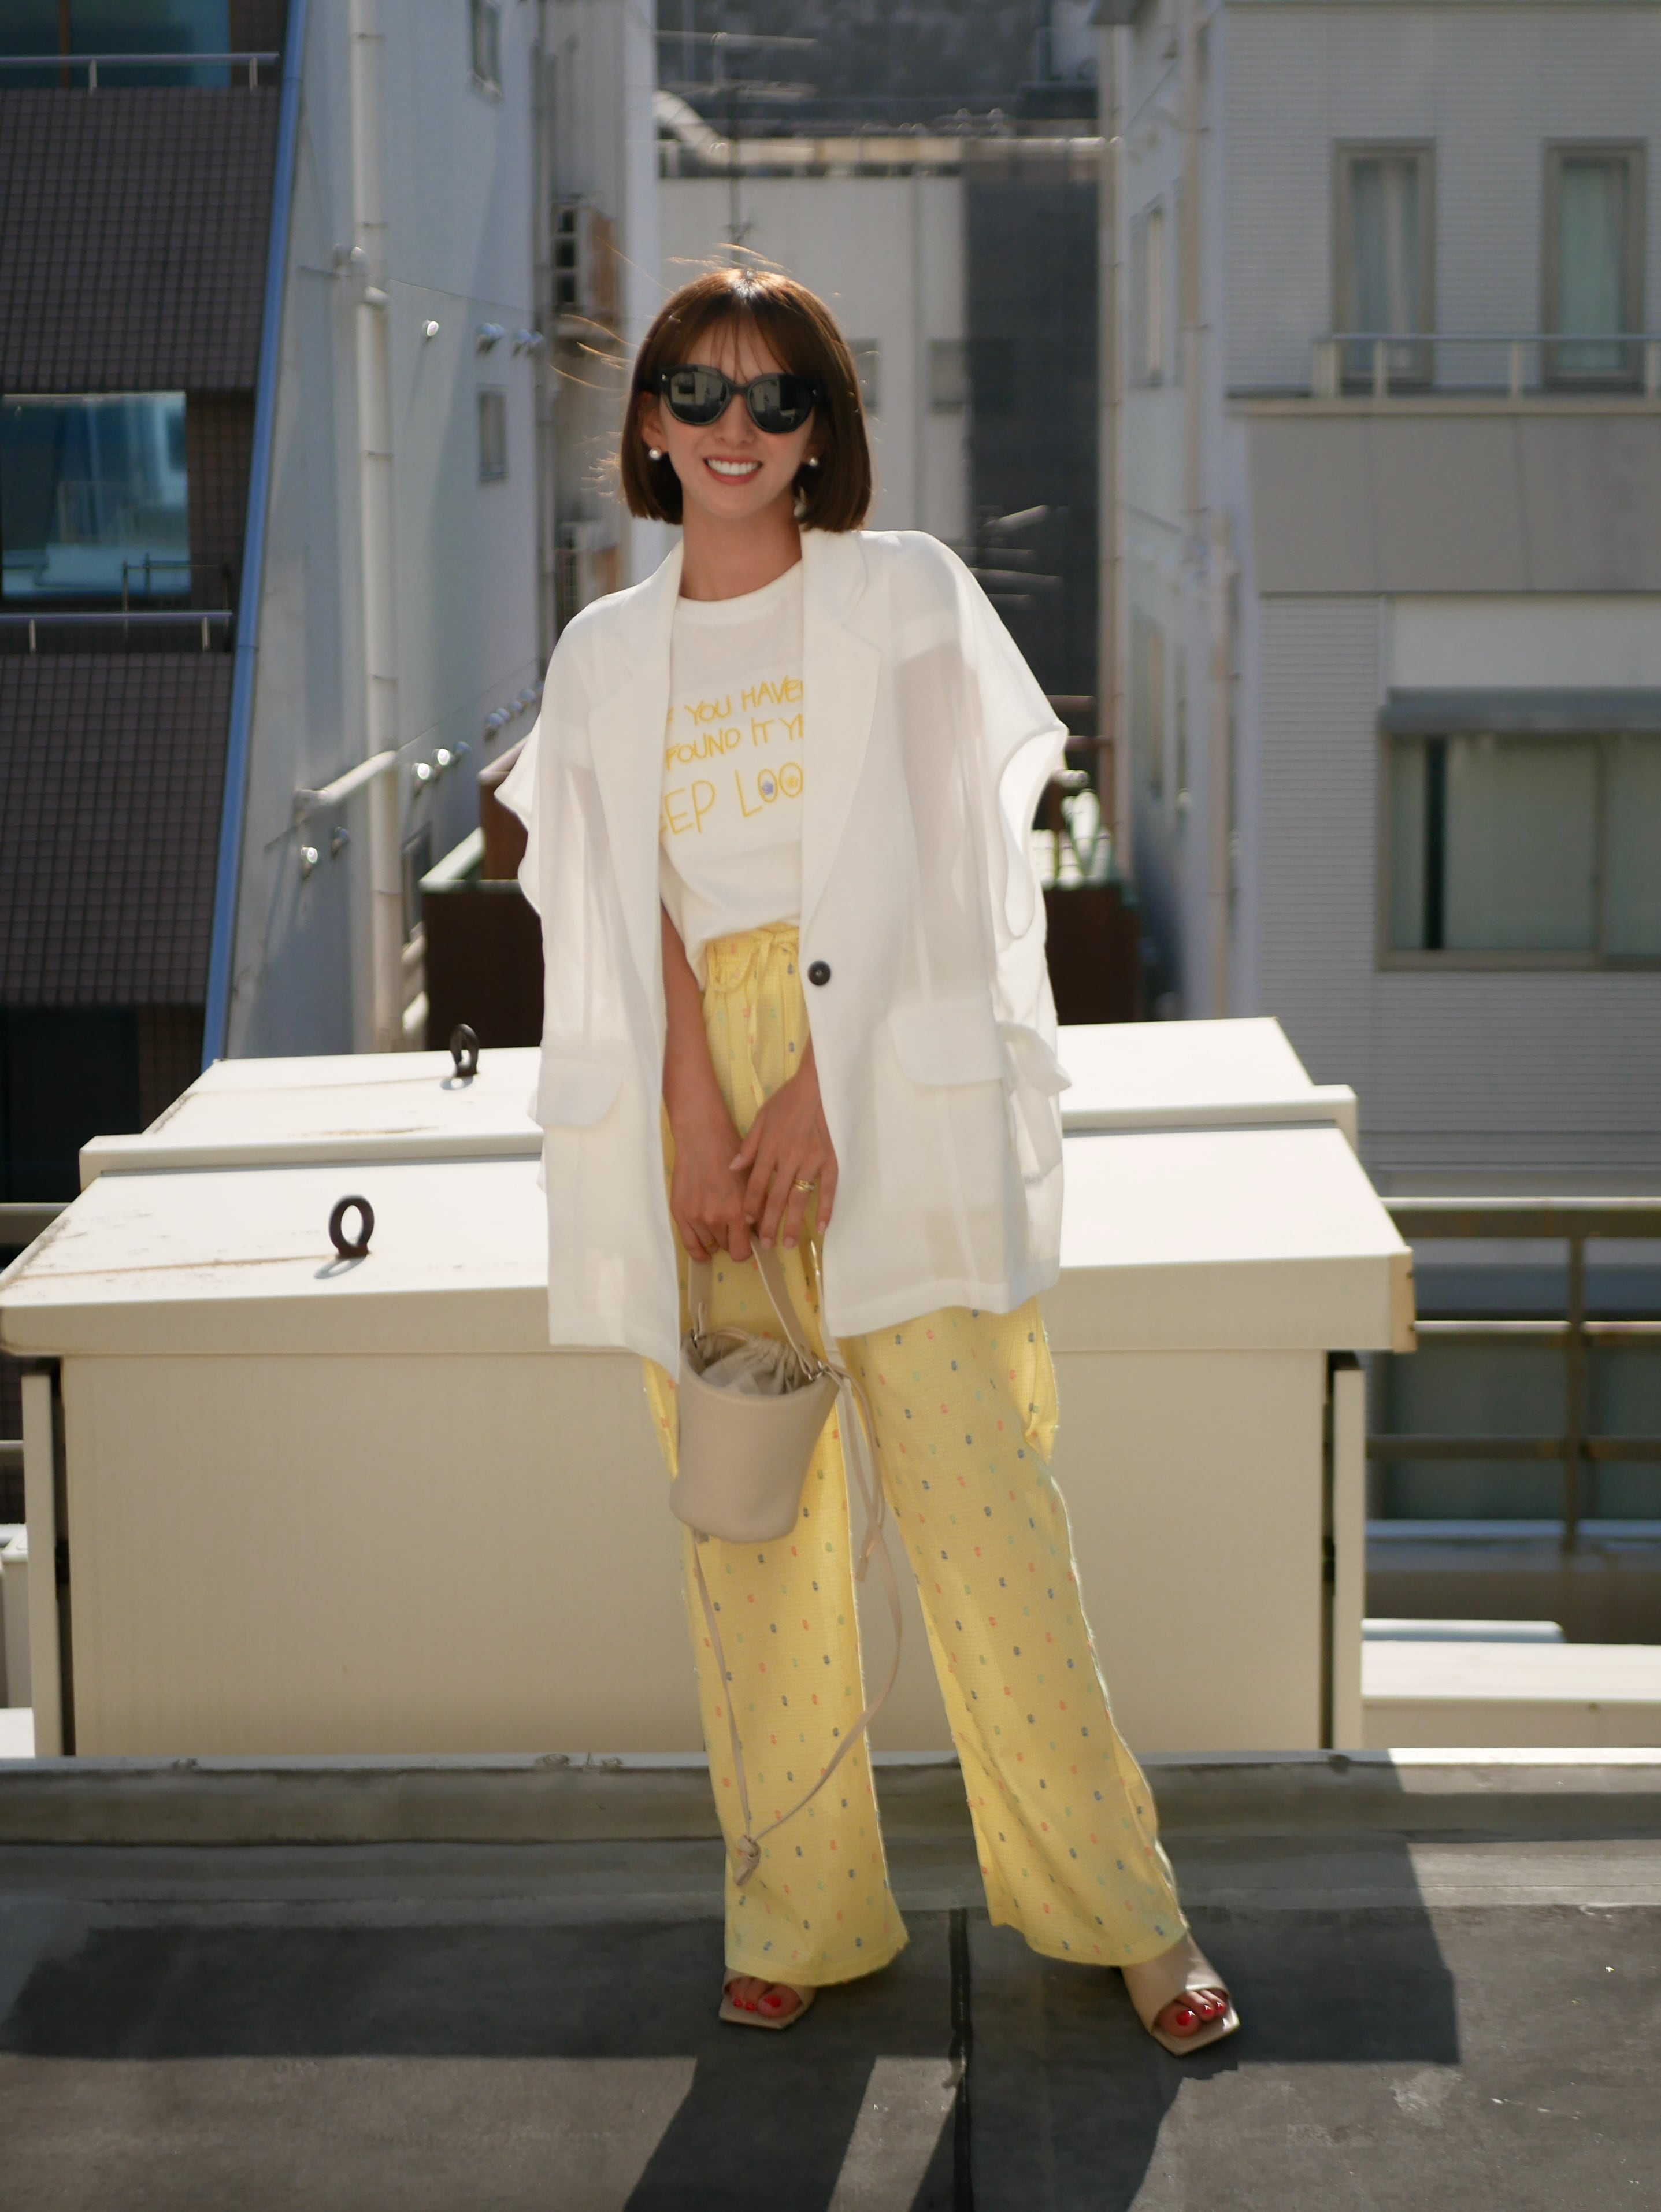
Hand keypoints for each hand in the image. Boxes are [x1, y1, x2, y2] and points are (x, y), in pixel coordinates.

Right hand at [669, 1088, 754, 1262]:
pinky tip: (705, 1252)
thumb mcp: (752, 1182)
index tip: (748, 1242)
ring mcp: (695, 1217)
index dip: (747, 1249)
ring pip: (710, 1245)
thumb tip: (761, 1235)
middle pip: (727, 1248)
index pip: (743, 1252)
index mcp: (737, 1213)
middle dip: (733, 1240)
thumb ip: (756, 1211)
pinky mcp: (679, 1212)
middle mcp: (716, 1219)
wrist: (702, 1137)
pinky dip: (699, 1251)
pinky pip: (689, 1244)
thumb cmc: (732, 1155)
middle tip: (734, 1227)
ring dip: (717, 1239)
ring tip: (720, 1226)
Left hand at [730, 1041, 837, 1251]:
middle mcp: (790, 1158)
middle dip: (769, 1224)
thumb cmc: (788, 1101)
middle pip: (776, 1197)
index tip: (747, 1224)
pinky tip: (821, 1227)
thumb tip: (732, 1168)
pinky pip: (829, 1189)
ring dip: (793, 1223)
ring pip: (800, 1198)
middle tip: (766, 1246)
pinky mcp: (831, 1159)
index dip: (751, 1206)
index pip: (757, 1184)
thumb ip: (748, 1145)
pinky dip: (826, 1208)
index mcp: (771, 1148)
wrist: (819, 1085)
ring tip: (787, 1244)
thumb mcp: (762, 1118)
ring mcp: (812, 1161)